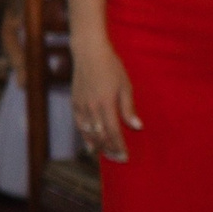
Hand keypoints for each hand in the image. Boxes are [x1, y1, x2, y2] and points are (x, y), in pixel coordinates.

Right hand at [69, 42, 140, 161]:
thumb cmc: (111, 67)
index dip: (119, 146)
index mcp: (107, 103)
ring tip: (106, 154)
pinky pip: (80, 124)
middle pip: (101, 136)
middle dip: (109, 150)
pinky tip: (91, 143)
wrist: (89, 52)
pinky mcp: (75, 102)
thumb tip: (137, 127)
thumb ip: (128, 108)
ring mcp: (82, 106)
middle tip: (117, 159)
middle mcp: (92, 107)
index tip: (125, 157)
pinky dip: (85, 136)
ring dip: (98, 146)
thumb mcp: (125, 85)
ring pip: (89, 132)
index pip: (113, 132)